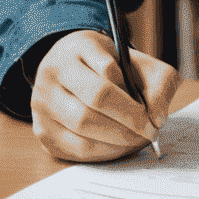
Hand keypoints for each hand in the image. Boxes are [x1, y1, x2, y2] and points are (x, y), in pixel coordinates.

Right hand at [30, 28, 178, 162]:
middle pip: (92, 103)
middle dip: (126, 122)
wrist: (71, 66)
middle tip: (148, 132)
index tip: (151, 115)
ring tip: (136, 140)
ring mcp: (42, 102)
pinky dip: (101, 152)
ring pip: (81, 128)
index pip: (108, 73)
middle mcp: (52, 72)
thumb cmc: (107, 65)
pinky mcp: (41, 130)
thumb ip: (157, 81)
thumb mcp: (134, 59)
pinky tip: (118, 147)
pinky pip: (73, 148)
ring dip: (116, 139)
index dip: (133, 100)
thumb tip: (157, 118)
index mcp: (78, 46)